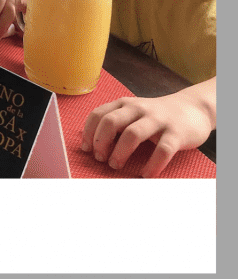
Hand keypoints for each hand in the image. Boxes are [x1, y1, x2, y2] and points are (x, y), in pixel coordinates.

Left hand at [81, 81, 215, 177]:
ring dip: (121, 152)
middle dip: (101, 142)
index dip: (89, 133)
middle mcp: (138, 108)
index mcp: (124, 104)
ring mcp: (158, 119)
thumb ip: (114, 122)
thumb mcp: (132, 112)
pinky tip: (145, 174)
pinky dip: (152, 164)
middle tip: (100, 159)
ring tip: (116, 166)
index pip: (98, 114)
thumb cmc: (155, 116)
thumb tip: (89, 142)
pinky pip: (163, 150)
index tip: (86, 149)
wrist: (192, 108)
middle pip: (111, 122)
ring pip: (133, 134)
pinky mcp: (176, 133)